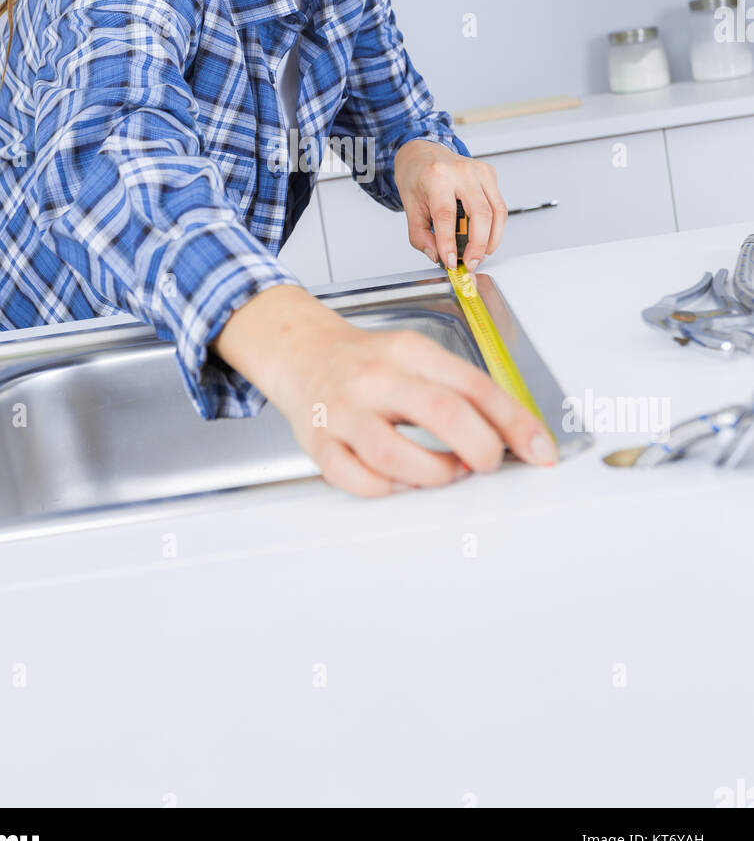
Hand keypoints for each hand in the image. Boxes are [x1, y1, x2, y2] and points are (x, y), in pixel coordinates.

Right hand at [270, 314, 557, 496]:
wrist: (301, 351)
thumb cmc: (367, 362)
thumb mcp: (418, 358)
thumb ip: (462, 391)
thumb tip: (516, 435)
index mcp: (409, 352)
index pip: (474, 385)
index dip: (515, 422)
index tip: (539, 449)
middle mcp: (376, 378)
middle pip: (441, 413)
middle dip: (480, 449)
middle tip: (488, 463)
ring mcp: (344, 411)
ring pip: (395, 455)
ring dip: (435, 474)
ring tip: (446, 471)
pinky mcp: (319, 443)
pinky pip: (357, 480)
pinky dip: (387, 489)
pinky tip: (400, 480)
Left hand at [393, 139, 506, 271]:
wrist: (422, 152)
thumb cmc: (416, 175)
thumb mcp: (409, 205)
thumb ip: (419, 234)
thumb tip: (436, 255)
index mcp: (436, 176)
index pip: (446, 215)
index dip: (449, 242)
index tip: (450, 261)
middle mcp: (461, 170)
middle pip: (480, 214)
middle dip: (477, 246)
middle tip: (470, 263)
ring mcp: (479, 170)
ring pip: (496, 211)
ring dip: (491, 239)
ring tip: (480, 254)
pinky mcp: (489, 173)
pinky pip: (499, 205)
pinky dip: (495, 226)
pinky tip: (486, 237)